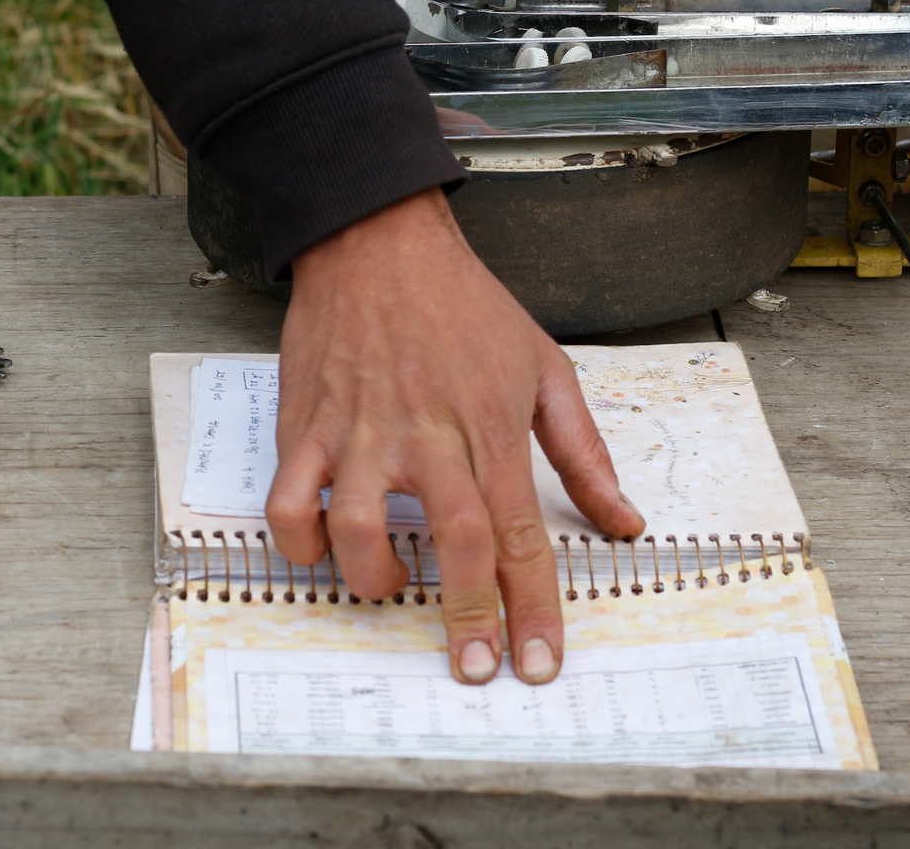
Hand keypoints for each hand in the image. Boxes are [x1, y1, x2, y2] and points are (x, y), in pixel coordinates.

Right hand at [266, 187, 644, 683]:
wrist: (380, 243)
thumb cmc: (466, 306)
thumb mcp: (545, 366)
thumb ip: (583, 451)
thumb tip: (624, 520)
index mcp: (488, 423)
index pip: (520, 533)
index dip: (533, 608)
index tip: (539, 663)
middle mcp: (425, 434)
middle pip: (455, 541)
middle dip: (469, 617)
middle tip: (473, 667)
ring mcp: (358, 431)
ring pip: (356, 530)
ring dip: (373, 580)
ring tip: (391, 586)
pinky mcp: (306, 425)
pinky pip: (286, 502)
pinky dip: (298, 542)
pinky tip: (321, 544)